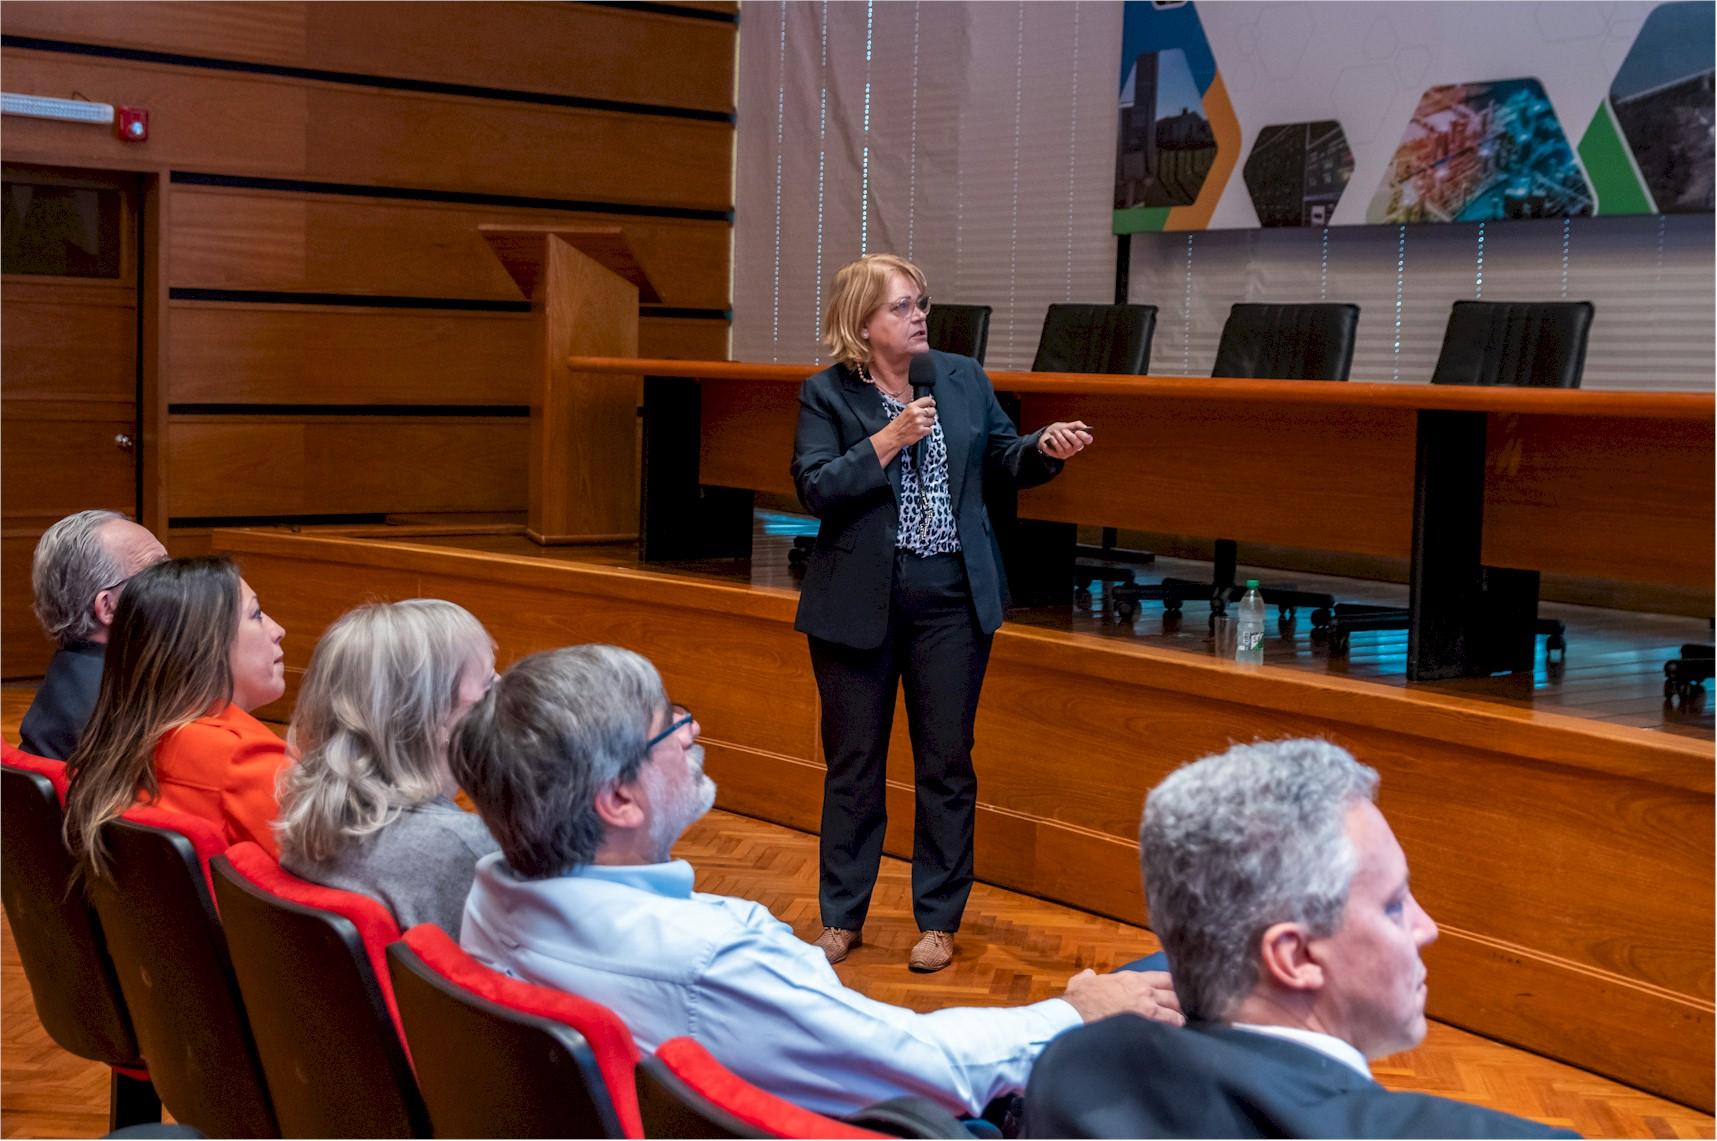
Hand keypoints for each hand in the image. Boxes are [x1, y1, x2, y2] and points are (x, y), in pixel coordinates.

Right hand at [889, 396, 937, 447]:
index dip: (932, 402)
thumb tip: (926, 406)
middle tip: (926, 417)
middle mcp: (916, 413)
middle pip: (932, 411)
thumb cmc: (897, 425)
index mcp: (912, 406)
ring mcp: (919, 422)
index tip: (932, 405)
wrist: (893, 436)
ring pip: (932, 421)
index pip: (928, 400)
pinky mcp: (921, 431)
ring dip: (928, 423)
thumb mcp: (905, 411)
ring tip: (921, 425)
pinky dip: (927, 431)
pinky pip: (930, 429)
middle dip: (931, 414)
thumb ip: (916, 408)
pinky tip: (920, 430)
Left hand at [1036, 421, 1092, 459]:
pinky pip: (1059, 450)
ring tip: (1055, 432)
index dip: (1084, 436)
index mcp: (1081, 438)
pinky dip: (1055, 443)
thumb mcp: (1067, 425)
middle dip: (1070, 436)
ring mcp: (1069, 452)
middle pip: (1078, 444)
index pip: (1088, 440)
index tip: (1077, 432)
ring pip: (1068, 447)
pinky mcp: (1060, 456)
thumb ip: (1076, 425)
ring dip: (1061, 438)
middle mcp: (1076, 447)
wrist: (1047, 435)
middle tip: (1063, 430)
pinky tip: (1052, 438)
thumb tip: (1084, 427)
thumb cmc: (1059, 430)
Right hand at [1060, 968, 1183, 1026]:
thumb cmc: (1080, 999)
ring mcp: (1147, 1007)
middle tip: (1188, 1010)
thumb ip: (1089, 977)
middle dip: (1183, 1002)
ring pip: (1176, 1010)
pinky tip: (1177, 1035)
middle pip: (1175, 993)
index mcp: (1132, 978)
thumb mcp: (1083, 981)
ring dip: (1181, 1017)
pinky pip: (1169, 1024)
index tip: (1181, 991)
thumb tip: (1088, 975)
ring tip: (1183, 1025)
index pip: (1164, 977)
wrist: (1078, 1013)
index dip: (1175, 985)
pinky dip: (1175, 1029)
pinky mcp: (1146, 1022)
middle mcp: (1144, 990)